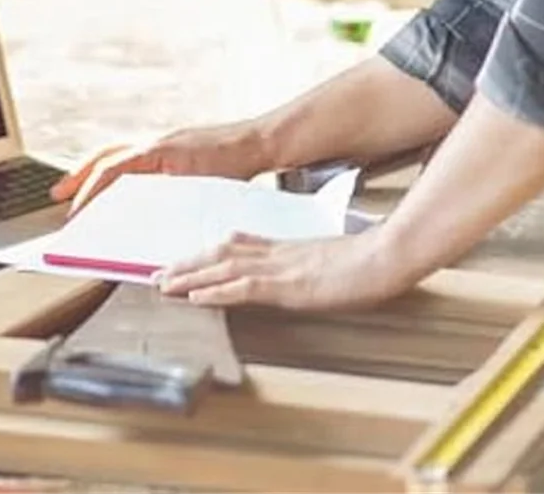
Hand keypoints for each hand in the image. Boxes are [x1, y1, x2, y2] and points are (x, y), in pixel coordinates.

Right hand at [49, 123, 268, 216]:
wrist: (258, 143)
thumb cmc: (235, 164)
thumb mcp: (199, 189)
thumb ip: (168, 201)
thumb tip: (141, 218)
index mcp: (155, 152)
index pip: (110, 170)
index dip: (89, 192)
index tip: (75, 211)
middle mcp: (153, 143)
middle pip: (103, 156)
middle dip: (77, 176)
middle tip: (57, 195)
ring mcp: (161, 142)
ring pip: (116, 153)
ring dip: (94, 171)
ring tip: (77, 189)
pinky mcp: (170, 148)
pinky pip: (133, 156)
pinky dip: (116, 169)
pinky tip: (117, 185)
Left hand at [155, 228, 410, 310]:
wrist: (386, 255)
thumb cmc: (367, 260)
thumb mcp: (328, 261)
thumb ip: (304, 264)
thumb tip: (294, 272)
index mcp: (284, 249)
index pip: (235, 247)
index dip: (205, 254)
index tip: (182, 261)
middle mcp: (275, 254)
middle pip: (219, 254)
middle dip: (186, 265)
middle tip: (157, 275)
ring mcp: (279, 268)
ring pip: (223, 268)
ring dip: (189, 277)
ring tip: (162, 284)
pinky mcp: (288, 285)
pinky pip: (243, 287)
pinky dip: (215, 291)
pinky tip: (195, 296)